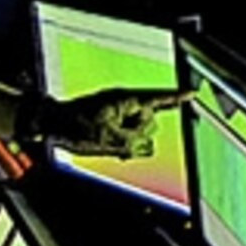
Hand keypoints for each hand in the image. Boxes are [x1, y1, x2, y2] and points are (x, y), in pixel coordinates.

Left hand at [44, 89, 184, 158]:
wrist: (52, 125)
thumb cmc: (74, 125)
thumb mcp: (105, 136)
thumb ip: (131, 141)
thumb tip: (145, 145)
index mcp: (124, 101)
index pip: (157, 98)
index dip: (176, 98)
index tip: (192, 94)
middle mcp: (125, 106)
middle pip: (151, 123)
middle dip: (139, 135)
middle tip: (116, 140)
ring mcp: (120, 116)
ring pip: (142, 134)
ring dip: (131, 143)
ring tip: (110, 144)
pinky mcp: (115, 127)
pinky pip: (132, 140)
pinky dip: (127, 147)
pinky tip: (117, 150)